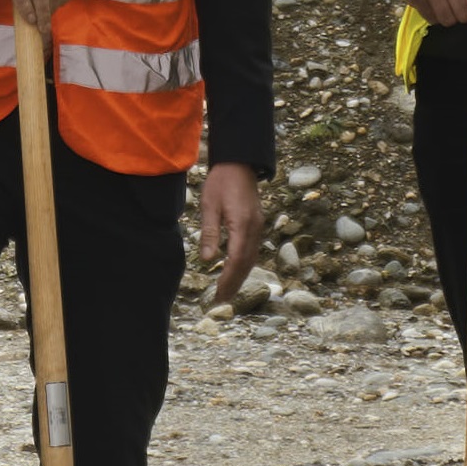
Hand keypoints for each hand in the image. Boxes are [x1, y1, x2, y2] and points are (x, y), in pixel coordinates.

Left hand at [198, 161, 267, 306]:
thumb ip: (210, 233)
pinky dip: (245, 265)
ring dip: (241, 277)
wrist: (239, 163)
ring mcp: (258, 227)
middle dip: (235, 284)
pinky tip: (236, 272)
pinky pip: (253, 250)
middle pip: (247, 264)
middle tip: (223, 302)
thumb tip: (208, 260)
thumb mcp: (210, 205)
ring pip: (252, 259)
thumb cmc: (221, 182)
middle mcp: (255, 229)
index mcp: (242, 225)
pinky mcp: (257, 225)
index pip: (236, 259)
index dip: (228, 278)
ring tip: (228, 293)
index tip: (218, 294)